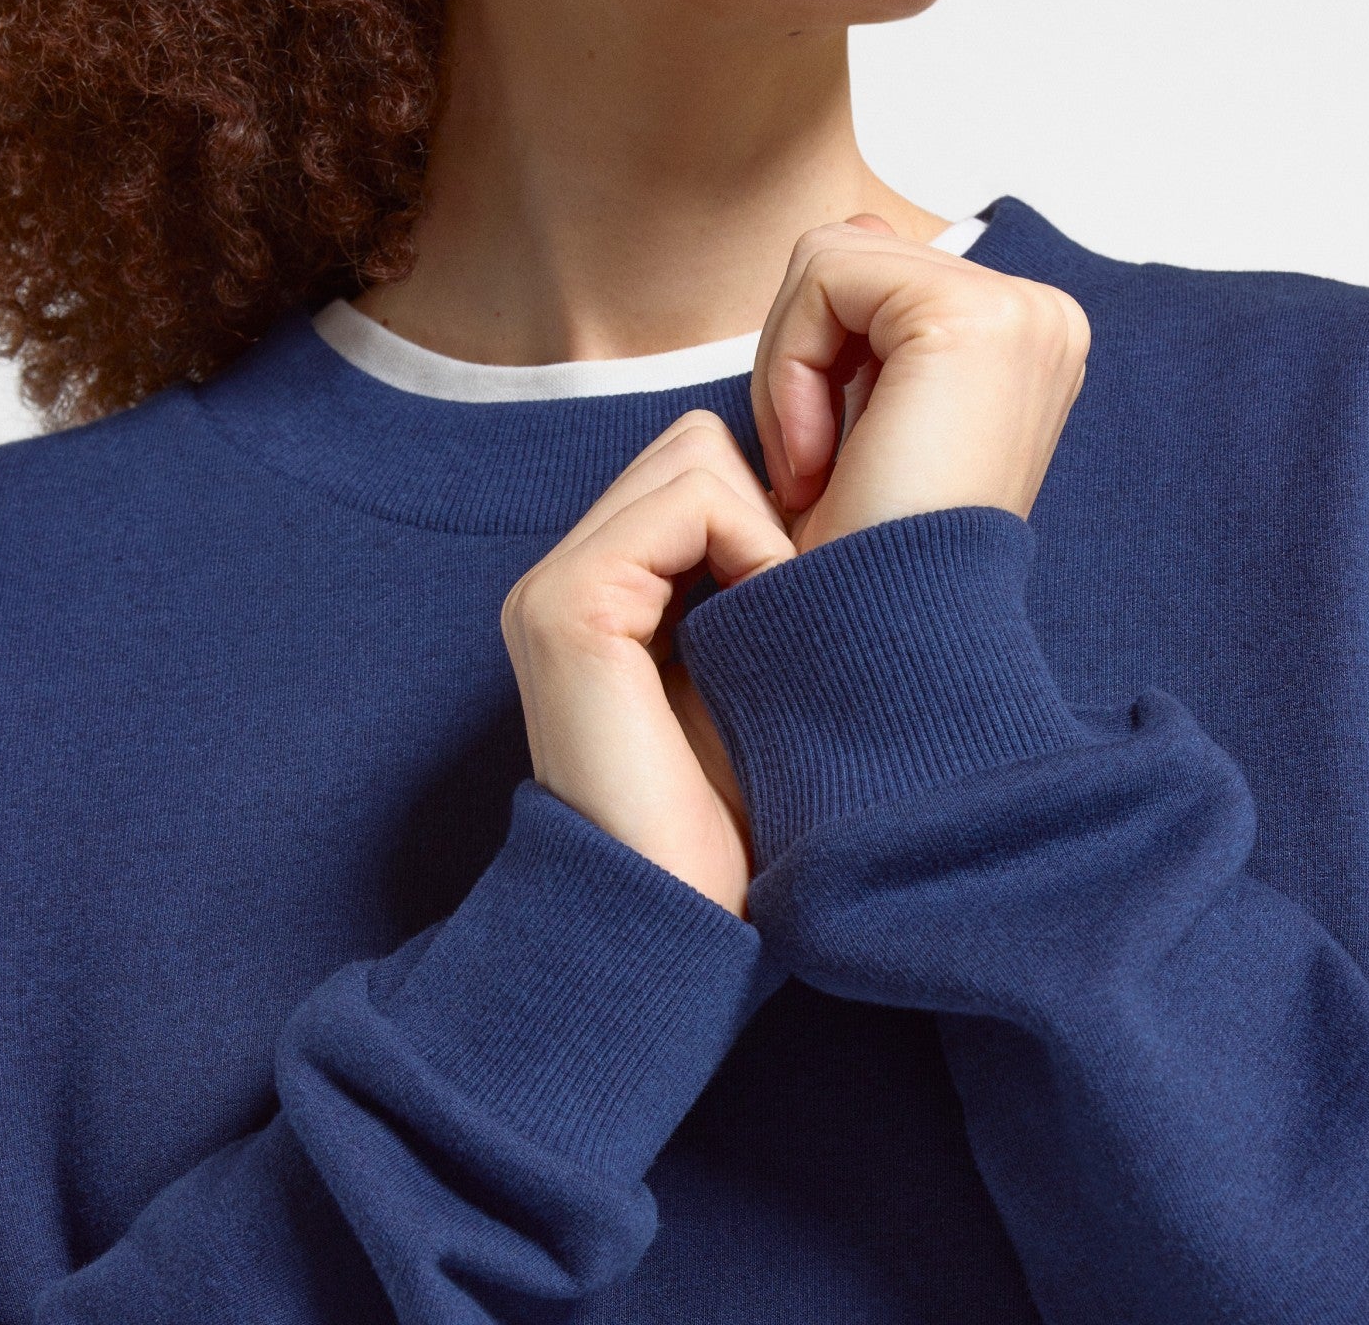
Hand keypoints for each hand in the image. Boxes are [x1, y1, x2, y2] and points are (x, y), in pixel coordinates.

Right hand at [500, 409, 796, 918]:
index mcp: (600, 594)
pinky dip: (751, 547)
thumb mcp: (748, 676)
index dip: (767, 514)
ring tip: (779, 626)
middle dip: (764, 509)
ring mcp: (555, 586)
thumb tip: (813, 498)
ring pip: (695, 456)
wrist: (688, 921)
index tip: (810, 598)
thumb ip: (746, 584)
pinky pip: (688, 502)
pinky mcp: (568, 606)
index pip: (694, 471)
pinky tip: (764, 625)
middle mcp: (566, 577)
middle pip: (694, 447)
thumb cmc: (739, 815)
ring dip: (763, 529)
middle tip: (797, 610)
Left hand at [752, 212, 1089, 553]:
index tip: (822, 470)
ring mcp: (1022, 311)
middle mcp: (1043, 317)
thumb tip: (854, 228)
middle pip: (854, 254)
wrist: (881, 649)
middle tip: (810, 472)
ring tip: (812, 468)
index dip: (819, 360)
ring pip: (829, 258)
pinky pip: (822, 276)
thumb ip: (876, 323)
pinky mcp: (972, 315)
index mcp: (1028, 341)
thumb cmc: (861, 562)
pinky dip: (788, 368)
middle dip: (801, 361)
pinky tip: (814, 458)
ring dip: (789, 370)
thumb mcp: (869, 421)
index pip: (879, 272)